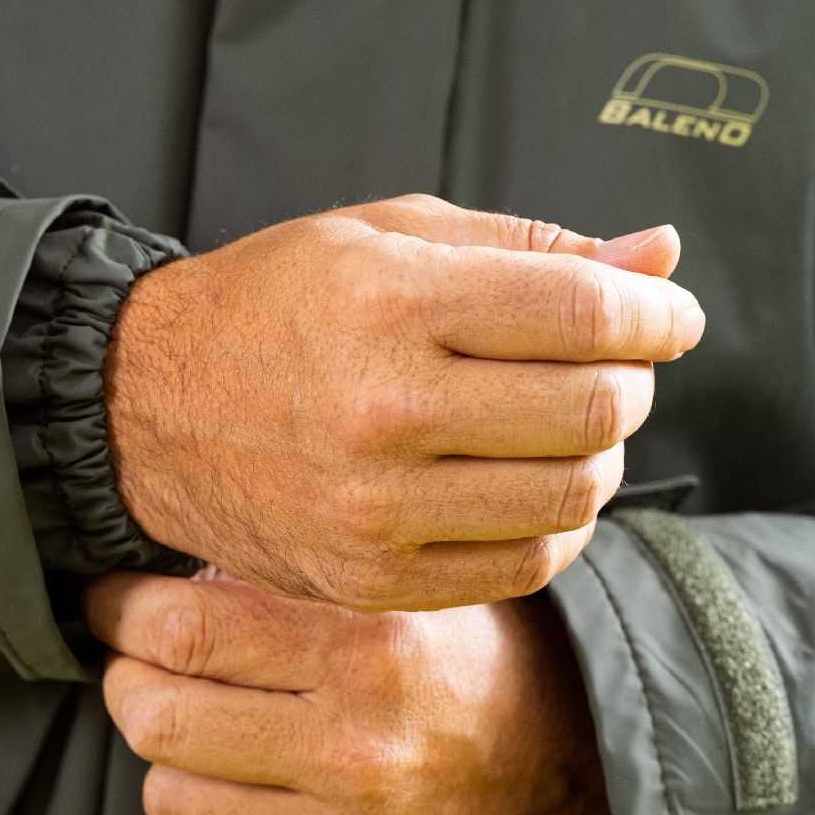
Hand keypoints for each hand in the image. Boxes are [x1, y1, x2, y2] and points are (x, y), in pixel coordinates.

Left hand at [85, 568, 617, 814]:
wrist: (563, 760)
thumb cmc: (459, 655)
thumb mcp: (395, 584)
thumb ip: (292, 574)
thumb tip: (163, 575)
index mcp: (372, 648)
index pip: (184, 630)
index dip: (119, 610)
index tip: (111, 601)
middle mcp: (365, 750)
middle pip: (157, 719)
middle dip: (126, 680)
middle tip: (142, 662)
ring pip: (169, 800)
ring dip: (170, 757)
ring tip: (213, 728)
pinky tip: (257, 791)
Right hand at [106, 194, 702, 609]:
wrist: (147, 408)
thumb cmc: (271, 306)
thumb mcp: (384, 237)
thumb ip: (527, 244)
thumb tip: (658, 252)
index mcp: (389, 301)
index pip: (583, 311)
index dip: (655, 312)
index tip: (668, 315)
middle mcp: (384, 410)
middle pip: (594, 410)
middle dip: (633, 381)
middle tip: (612, 365)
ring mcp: (375, 509)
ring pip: (573, 495)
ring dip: (600, 455)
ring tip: (563, 426)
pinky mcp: (370, 577)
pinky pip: (524, 565)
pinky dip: (556, 524)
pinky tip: (527, 486)